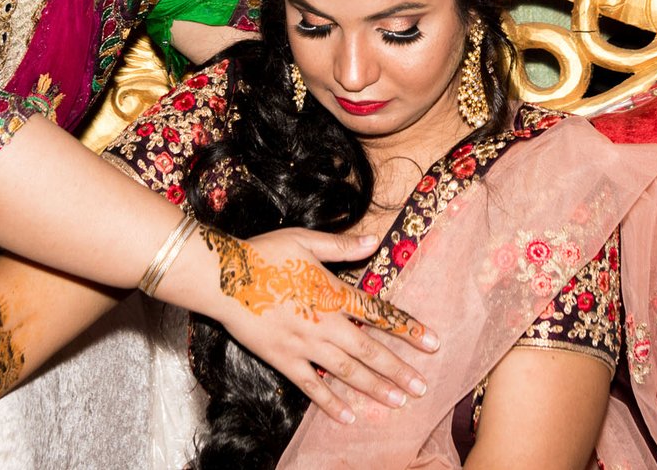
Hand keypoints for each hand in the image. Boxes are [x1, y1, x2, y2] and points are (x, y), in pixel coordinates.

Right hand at [200, 225, 436, 424]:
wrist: (224, 277)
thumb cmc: (264, 253)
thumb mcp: (305, 241)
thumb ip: (342, 246)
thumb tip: (375, 240)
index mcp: (333, 293)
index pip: (379, 314)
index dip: (408, 329)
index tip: (432, 344)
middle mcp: (325, 324)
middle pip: (369, 351)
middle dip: (398, 370)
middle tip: (421, 388)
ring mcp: (305, 345)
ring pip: (347, 372)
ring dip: (374, 388)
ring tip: (397, 402)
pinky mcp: (285, 359)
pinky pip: (312, 386)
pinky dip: (330, 402)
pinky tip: (348, 416)